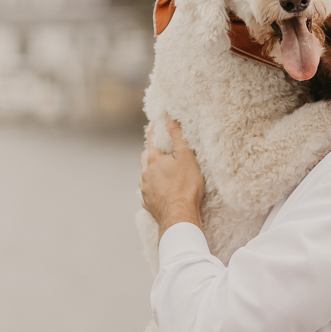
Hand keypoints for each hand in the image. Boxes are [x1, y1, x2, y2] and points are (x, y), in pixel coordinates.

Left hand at [140, 118, 204, 235]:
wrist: (179, 215)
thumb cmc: (186, 186)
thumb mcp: (186, 155)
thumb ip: (176, 134)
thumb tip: (168, 115)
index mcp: (152, 159)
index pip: (151, 137)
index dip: (156, 128)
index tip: (159, 123)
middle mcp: (144, 172)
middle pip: (146, 155)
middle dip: (153, 150)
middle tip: (164, 149)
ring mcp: (145, 188)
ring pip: (146, 173)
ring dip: (153, 169)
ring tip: (165, 171)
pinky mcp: (148, 202)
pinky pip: (149, 190)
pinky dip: (154, 186)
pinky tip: (163, 189)